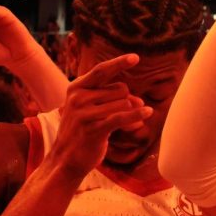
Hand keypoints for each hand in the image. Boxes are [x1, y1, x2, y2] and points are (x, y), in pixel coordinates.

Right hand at [47, 55, 150, 178]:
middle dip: (129, 100)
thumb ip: (113, 99)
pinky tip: (148, 113)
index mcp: (76, 87)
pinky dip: (137, 115)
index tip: (136, 57)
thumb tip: (140, 101)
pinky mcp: (93, 128)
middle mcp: (78, 97)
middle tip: (127, 113)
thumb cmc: (84, 130)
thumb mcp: (93, 109)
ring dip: (131, 113)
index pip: (102, 70)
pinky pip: (121, 117)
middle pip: (120, 89)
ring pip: (123, 103)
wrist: (67, 158)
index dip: (119, 63)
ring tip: (127, 125)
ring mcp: (84, 112)